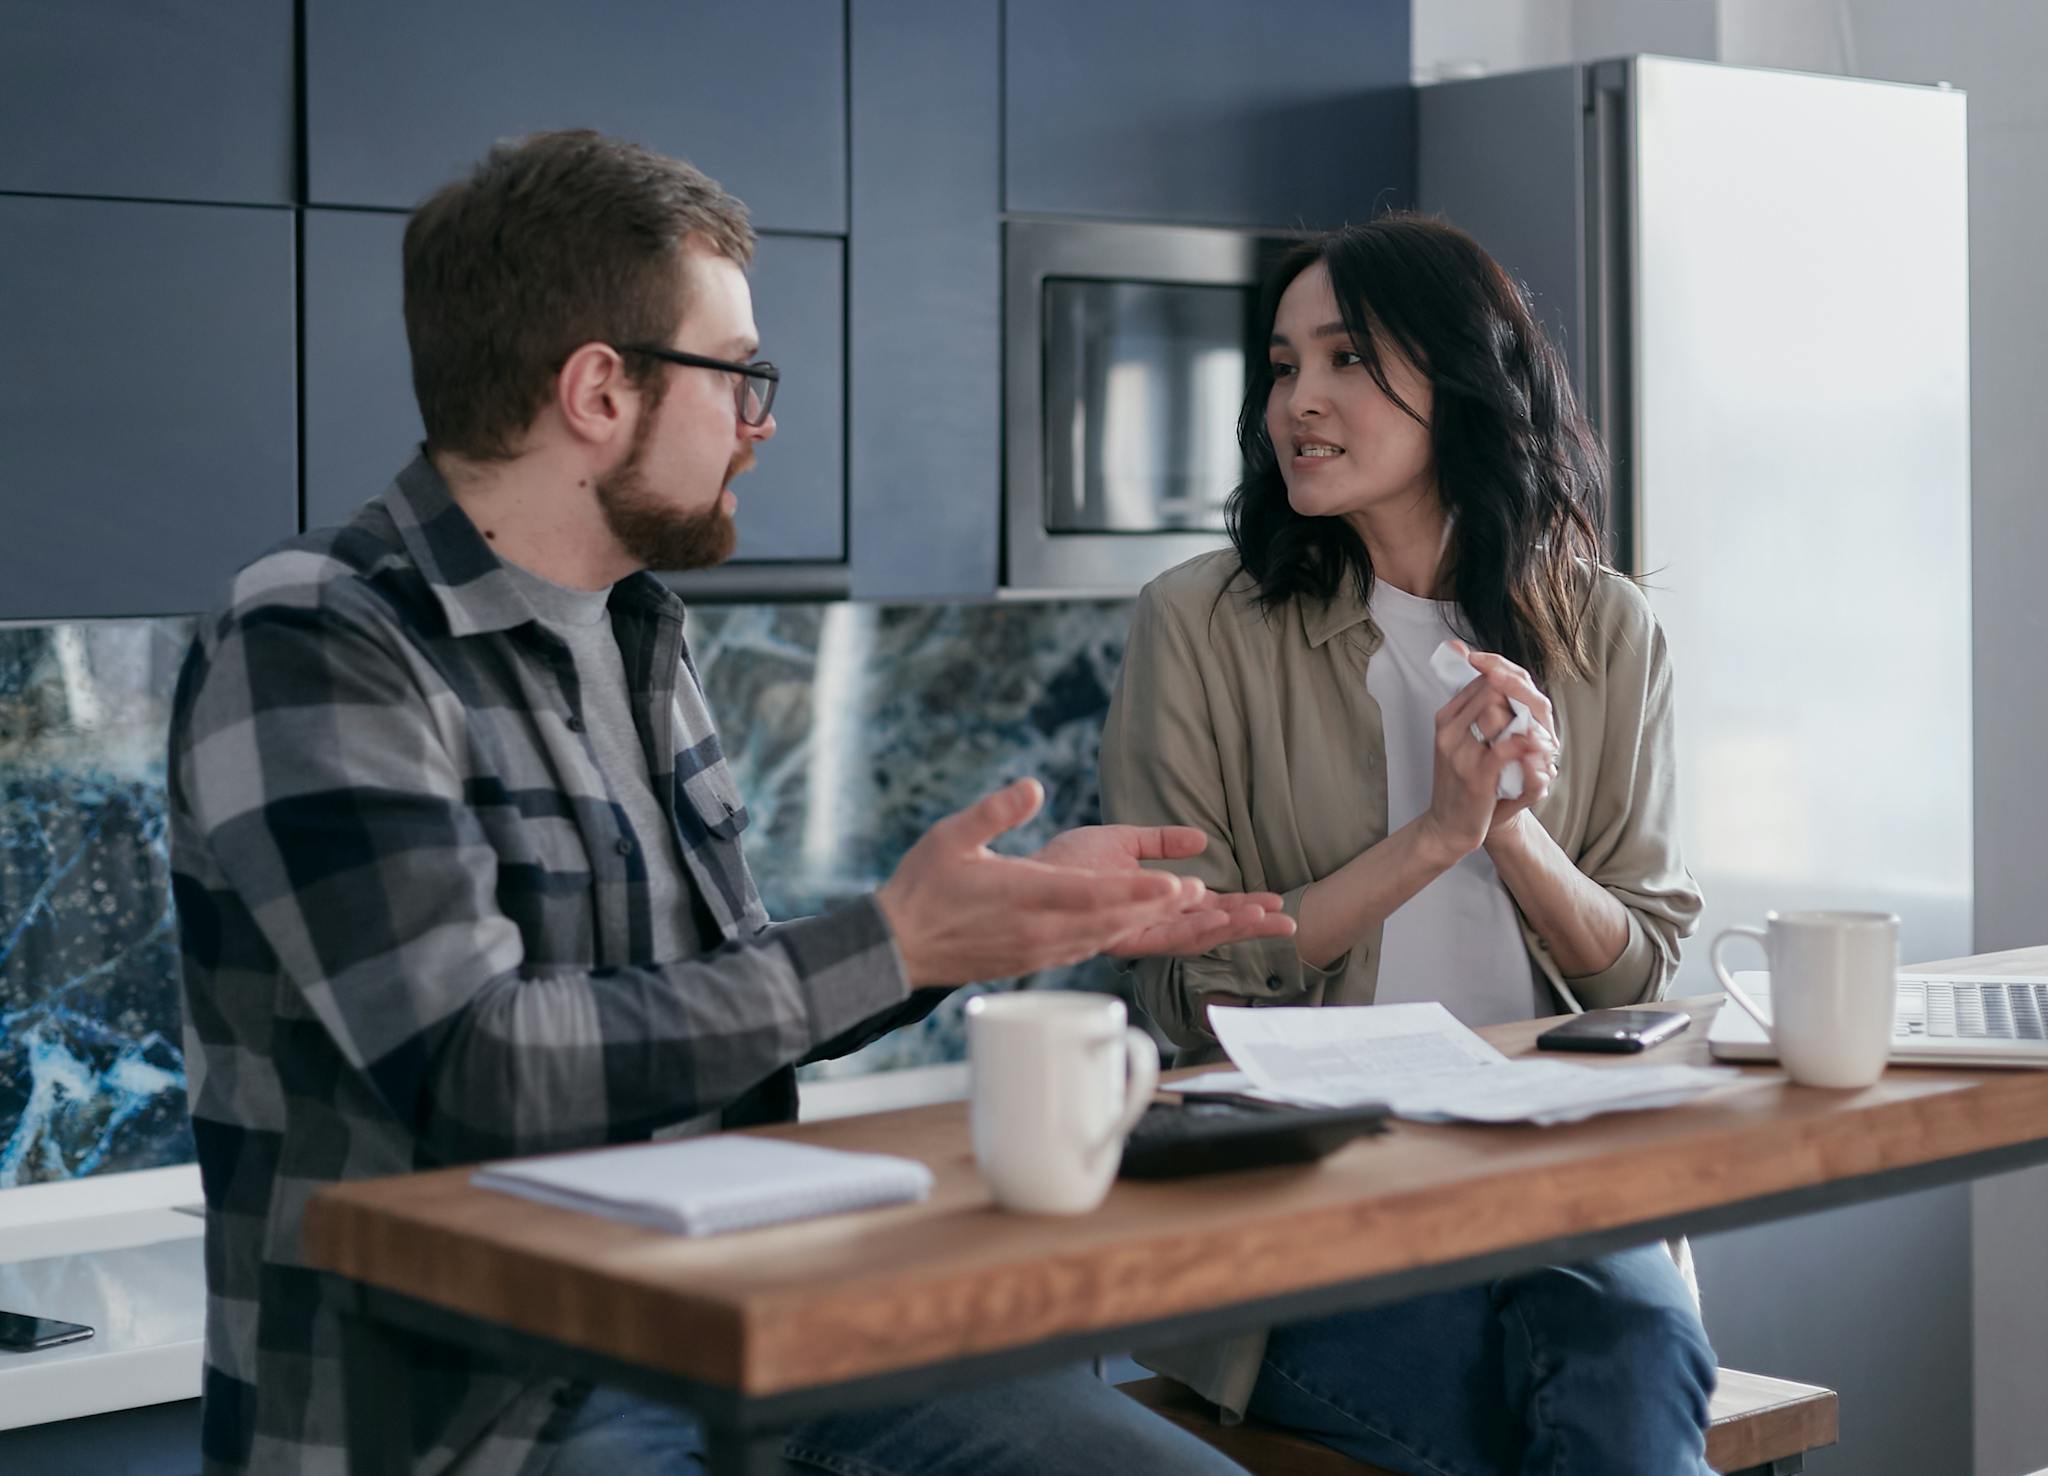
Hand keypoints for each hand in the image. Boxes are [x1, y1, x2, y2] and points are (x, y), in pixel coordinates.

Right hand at [877, 779, 1200, 986]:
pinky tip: (1130, 925)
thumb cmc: (923, 888)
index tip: (1174, 884)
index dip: (1138, 891)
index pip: (1094, 894)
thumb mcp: (952, 836)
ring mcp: (1039, 949)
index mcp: (1025, 896)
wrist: (899, 948)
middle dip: (1156, 906)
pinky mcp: (1034, 960)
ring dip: (1142, 921)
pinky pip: (1084, 947)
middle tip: (1199, 893)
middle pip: (1111, 919)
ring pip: (1103, 935)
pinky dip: (1114, 935)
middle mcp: (1040, 929)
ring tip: (1178, 906)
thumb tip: (1033, 786)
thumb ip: (995, 812)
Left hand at [1033, 825, 1294, 957]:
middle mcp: (1144, 925)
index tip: (1274, 904)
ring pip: (1189, 935)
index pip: (1204, 910)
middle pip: (1206, 929)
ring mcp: (1131, 932)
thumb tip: (1202, 840)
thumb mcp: (1121, 842)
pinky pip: (1157, 933)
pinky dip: (1189, 924)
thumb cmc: (1062, 863)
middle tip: (1288, 923)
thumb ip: (1161, 842)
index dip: (1241, 908)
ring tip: (1264, 919)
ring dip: (1228, 927)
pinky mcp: (1112, 933)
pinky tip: (1216, 913)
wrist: (1020, 874)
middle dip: (1247, 926)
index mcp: (1150, 905)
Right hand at [1416, 643, 1558, 863]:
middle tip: (1534, 722)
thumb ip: (1478, 715)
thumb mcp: (1460, 744)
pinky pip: (1507, 746)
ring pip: (1498, 711)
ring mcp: (1460, 752)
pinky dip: (1528, 743)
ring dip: (1527, 721)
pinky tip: (1537, 750)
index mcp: (1446, 718)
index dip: (1510, 679)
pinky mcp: (1476, 776)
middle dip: (1522, 699)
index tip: (1526, 698)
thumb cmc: (1460, 785)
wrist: (1448, 827)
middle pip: (1492, 689)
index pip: (1482, 679)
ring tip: (1538, 739)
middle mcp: (1448, 731)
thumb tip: (1502, 685)